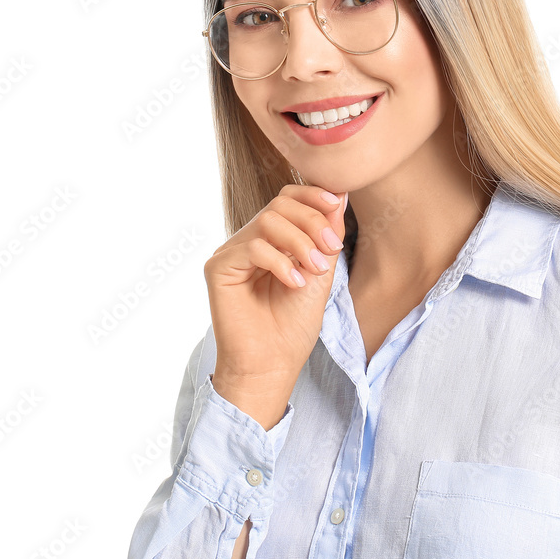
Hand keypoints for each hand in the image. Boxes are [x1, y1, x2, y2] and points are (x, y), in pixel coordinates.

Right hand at [203, 184, 347, 427]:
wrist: (273, 364)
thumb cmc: (294, 325)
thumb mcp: (320, 274)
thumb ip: (326, 236)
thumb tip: (340, 195)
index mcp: (271, 240)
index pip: (287, 198)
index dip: (312, 194)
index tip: (337, 204)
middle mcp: (248, 241)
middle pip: (280, 204)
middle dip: (313, 221)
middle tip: (332, 248)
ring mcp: (232, 253)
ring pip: (268, 221)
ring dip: (300, 242)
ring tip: (315, 270)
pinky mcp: (218, 268)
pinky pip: (252, 247)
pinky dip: (280, 262)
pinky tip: (295, 283)